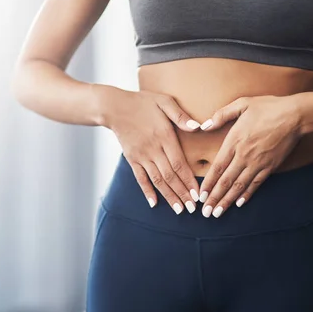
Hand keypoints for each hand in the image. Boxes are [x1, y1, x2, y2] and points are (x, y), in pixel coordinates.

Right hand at [101, 87, 200, 213]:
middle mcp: (153, 149)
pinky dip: (147, 191)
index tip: (197, 194)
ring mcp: (141, 156)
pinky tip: (154, 203)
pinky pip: (140, 178)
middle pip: (170, 176)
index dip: (189, 180)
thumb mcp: (164, 101)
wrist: (114, 107)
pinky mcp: (132, 159)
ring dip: (169, 196)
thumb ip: (181, 115)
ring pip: (157, 180)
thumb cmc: (143, 102)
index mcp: (164, 136)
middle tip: (193, 208)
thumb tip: (198, 127)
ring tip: (179, 210)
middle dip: (182, 194)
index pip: (179, 163)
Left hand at [197, 95, 302, 217]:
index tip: (201, 196)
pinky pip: (256, 184)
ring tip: (218, 213)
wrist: (295, 116)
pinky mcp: (270, 166)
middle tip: (206, 212)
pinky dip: (247, 195)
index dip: (208, 183)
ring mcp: (258, 163)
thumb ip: (221, 115)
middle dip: (215, 198)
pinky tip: (239, 203)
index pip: (218, 167)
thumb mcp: (242, 104)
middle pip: (226, 181)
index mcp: (234, 141)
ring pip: (239, 186)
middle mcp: (244, 155)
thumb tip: (205, 125)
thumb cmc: (268, 107)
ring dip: (228, 201)